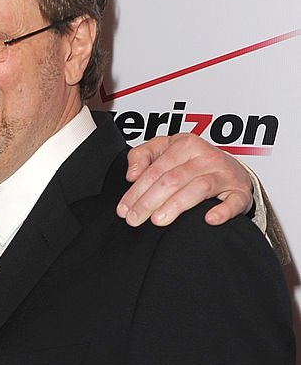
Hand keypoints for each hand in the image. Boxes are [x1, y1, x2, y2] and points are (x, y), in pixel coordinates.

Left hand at [117, 134, 252, 226]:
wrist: (230, 168)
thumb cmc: (193, 160)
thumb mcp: (165, 149)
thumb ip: (142, 155)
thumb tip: (131, 173)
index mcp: (186, 144)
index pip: (156, 168)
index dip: (137, 190)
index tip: (123, 208)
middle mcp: (206, 156)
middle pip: (174, 179)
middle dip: (150, 201)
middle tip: (134, 219)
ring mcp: (225, 174)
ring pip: (198, 187)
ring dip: (176, 205)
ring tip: (158, 220)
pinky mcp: (240, 192)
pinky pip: (235, 201)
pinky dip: (223, 210)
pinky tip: (209, 219)